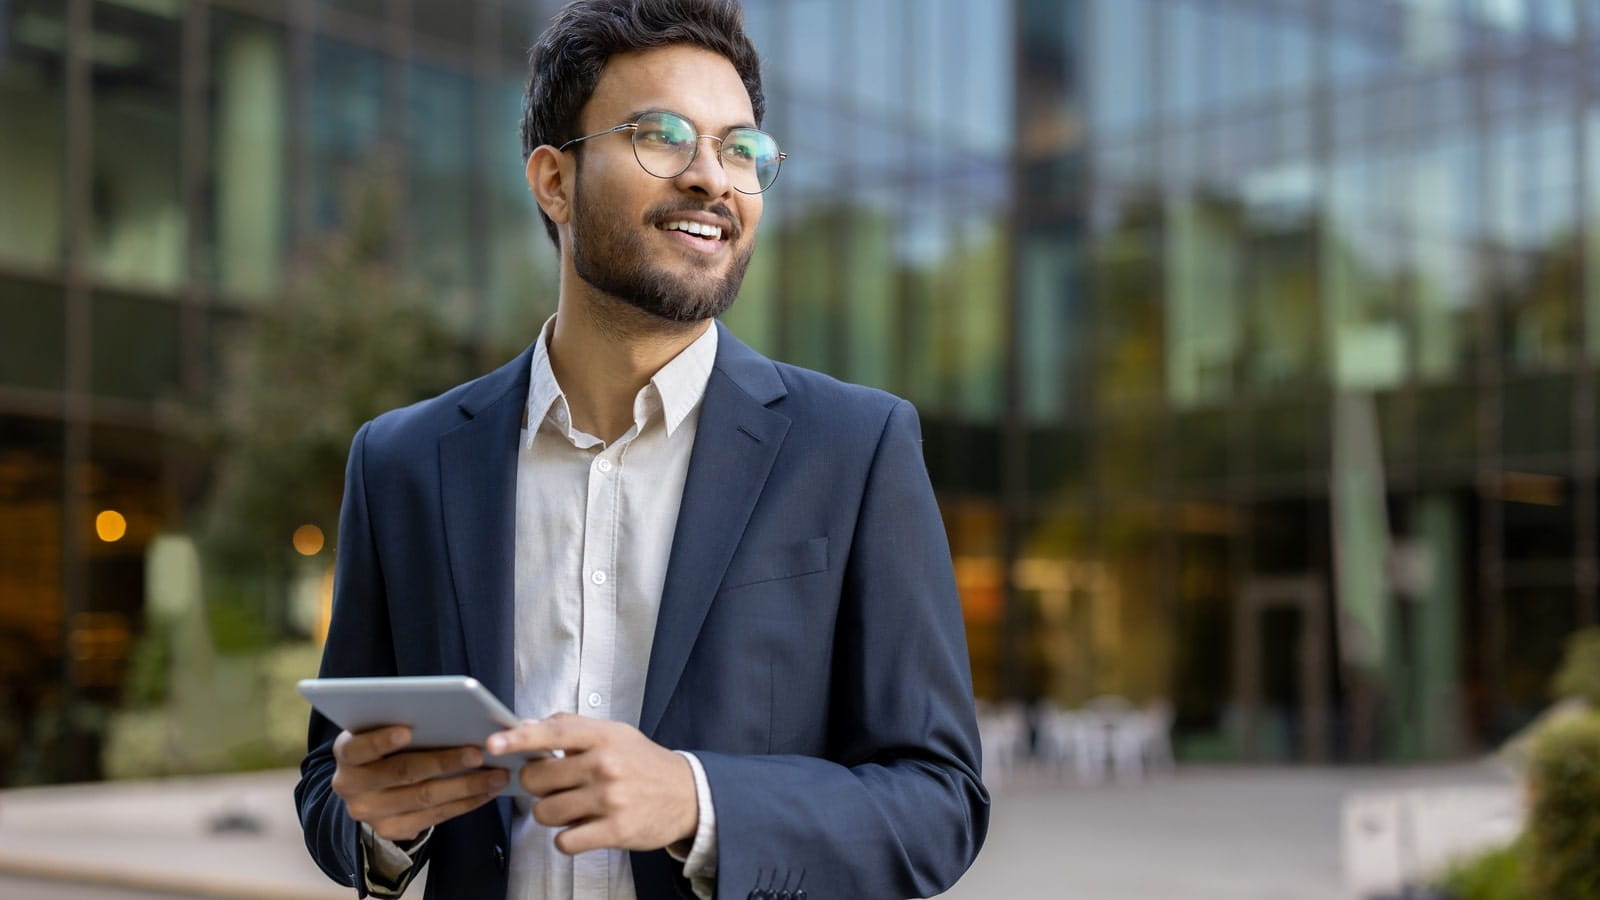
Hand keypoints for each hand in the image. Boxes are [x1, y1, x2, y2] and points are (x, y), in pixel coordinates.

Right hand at [330, 725, 507, 841]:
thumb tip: (446, 712)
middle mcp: (351, 786)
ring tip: (496, 774)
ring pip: (424, 798)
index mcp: (346, 754)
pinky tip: (487, 791)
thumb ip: (400, 722)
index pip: (359, 748)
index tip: (408, 729)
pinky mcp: (391, 830)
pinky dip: (464, 803)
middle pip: (402, 773)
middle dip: (444, 762)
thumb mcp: (381, 730)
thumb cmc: (386, 747)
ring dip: (465, 786)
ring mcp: (370, 812)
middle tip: (478, 751)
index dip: (381, 740)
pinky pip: (434, 817)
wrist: (369, 787)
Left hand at [487, 714, 697, 855]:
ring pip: (546, 812)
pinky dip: (567, 838)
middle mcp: (605, 765)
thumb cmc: (643, 763)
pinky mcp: (615, 830)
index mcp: (603, 736)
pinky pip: (565, 841)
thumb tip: (525, 726)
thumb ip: (571, 729)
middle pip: (538, 779)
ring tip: (573, 807)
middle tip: (554, 786)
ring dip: (551, 813)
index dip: (519, 738)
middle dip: (537, 786)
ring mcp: (610, 799)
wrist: (688, 794)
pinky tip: (582, 828)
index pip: (553, 733)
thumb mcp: (614, 734)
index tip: (494, 744)